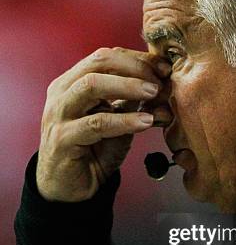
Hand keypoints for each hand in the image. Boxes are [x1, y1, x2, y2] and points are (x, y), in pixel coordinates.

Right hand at [36, 47, 171, 201]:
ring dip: (129, 86)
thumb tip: (167, 86)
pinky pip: (96, 123)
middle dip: (135, 67)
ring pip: (92, 85)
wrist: (71, 188)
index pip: (107, 56)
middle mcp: (63, 92)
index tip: (165, 67)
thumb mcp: (120, 120)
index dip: (138, 58)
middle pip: (98, 62)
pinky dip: (125, 120)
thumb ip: (136, 101)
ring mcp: (59, 114)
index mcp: (74, 81)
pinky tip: (146, 122)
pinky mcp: (63, 138)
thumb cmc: (94, 150)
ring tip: (155, 93)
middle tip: (161, 79)